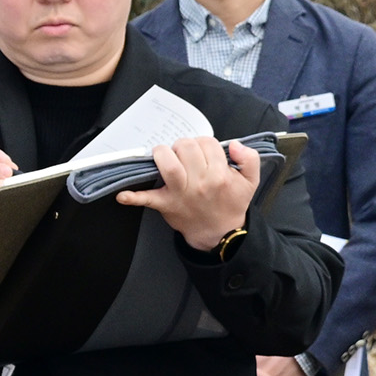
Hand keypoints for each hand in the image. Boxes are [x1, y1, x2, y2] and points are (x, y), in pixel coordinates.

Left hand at [118, 134, 261, 253]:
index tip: (203, 152)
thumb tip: (234, 145)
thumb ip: (250, 159)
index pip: (208, 143)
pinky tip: (123, 195)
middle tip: (185, 154)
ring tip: (163, 156)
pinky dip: (133, 197)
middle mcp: (200, 182)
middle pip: (186, 148)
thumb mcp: (251, 182)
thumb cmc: (231, 203)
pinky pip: (146, 199)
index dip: (204, 143)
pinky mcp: (166, 204)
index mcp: (220, 175)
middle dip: (183, 145)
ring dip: (162, 154)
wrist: (220, 232)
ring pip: (168, 165)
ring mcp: (181, 194)